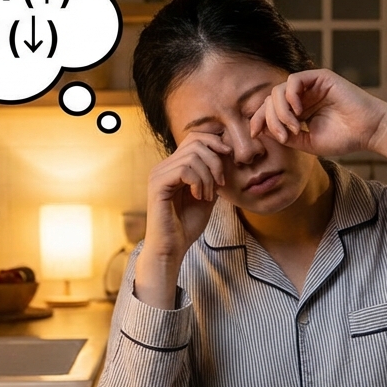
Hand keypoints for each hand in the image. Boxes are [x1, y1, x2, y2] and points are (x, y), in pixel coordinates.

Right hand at [141, 131, 229, 264]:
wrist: (172, 247)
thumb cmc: (187, 225)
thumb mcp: (208, 196)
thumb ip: (213, 177)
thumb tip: (226, 157)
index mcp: (174, 166)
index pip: (195, 138)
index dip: (215, 143)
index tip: (229, 160)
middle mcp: (164, 166)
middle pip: (195, 142)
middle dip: (215, 161)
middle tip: (220, 184)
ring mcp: (158, 174)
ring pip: (192, 156)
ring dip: (208, 177)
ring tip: (208, 196)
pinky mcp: (157, 185)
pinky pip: (184, 170)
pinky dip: (199, 182)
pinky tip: (199, 197)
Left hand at [250, 68, 386, 171]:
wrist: (370, 131)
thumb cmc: (345, 138)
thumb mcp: (308, 142)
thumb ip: (287, 136)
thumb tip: (263, 130)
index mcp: (300, 110)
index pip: (271, 110)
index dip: (260, 120)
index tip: (254, 134)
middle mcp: (303, 96)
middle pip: (271, 100)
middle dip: (270, 118)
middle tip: (284, 135)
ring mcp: (311, 85)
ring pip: (279, 90)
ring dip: (280, 111)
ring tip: (293, 127)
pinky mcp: (320, 77)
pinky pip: (294, 80)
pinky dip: (290, 96)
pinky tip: (298, 111)